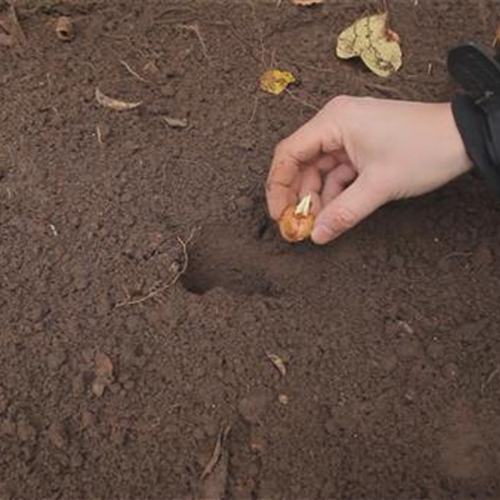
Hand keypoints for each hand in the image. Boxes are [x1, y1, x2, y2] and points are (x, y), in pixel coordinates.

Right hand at [266, 96, 471, 243]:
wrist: (465, 137)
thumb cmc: (424, 149)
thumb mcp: (379, 186)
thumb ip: (344, 213)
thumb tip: (316, 235)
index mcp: (334, 121)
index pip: (289, 153)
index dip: (278, 187)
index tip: (279, 215)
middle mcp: (336, 123)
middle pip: (301, 163)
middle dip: (298, 196)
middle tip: (297, 226)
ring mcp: (348, 135)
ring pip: (319, 171)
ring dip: (318, 198)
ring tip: (318, 224)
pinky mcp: (360, 146)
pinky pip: (337, 173)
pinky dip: (334, 193)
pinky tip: (335, 213)